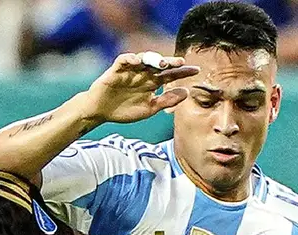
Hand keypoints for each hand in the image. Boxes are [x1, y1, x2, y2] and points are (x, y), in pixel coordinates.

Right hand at [84, 52, 198, 123]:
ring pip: (144, 60)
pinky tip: (137, 61)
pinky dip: (130, 59)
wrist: (100, 112)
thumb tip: (187, 92)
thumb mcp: (149, 108)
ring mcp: (130, 71)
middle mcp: (143, 74)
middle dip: (170, 63)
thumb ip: (167, 101)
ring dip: (153, 59)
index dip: (183, 72)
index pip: (170, 75)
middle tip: (181, 62)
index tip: (197, 70)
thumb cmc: (124, 110)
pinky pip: (124, 60)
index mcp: (152, 83)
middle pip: (159, 65)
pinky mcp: (116, 70)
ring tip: (162, 64)